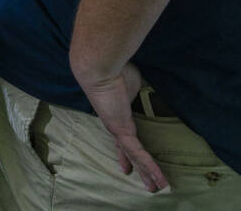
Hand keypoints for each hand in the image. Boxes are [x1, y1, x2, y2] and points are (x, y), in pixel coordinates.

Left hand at [80, 62, 167, 192]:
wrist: (98, 68)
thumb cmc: (114, 69)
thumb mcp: (132, 82)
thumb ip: (137, 90)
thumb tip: (143, 86)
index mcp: (117, 114)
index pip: (123, 137)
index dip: (125, 152)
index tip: (126, 166)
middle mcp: (115, 124)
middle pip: (127, 151)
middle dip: (137, 167)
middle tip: (145, 184)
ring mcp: (117, 129)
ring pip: (134, 156)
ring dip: (146, 173)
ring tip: (154, 189)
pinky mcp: (121, 130)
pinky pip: (138, 152)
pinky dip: (150, 167)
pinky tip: (159, 180)